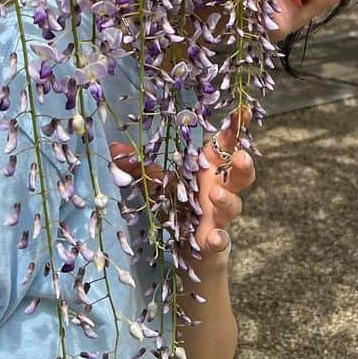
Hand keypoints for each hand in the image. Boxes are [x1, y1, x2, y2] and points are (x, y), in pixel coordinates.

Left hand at [108, 106, 255, 263]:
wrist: (184, 247)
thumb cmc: (176, 204)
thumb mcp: (157, 181)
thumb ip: (139, 165)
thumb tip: (114, 148)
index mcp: (207, 167)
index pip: (226, 144)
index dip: (236, 128)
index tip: (243, 111)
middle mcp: (219, 187)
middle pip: (240, 173)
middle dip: (243, 165)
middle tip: (240, 157)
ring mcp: (219, 215)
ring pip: (233, 204)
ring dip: (227, 199)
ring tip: (215, 194)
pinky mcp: (214, 239)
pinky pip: (221, 239)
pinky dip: (219, 239)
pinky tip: (213, 238)